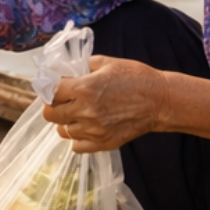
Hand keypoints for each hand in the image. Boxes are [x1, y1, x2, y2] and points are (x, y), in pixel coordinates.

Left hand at [43, 57, 163, 151]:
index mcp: (84, 88)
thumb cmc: (136, 78)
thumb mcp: (108, 62)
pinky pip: (76, 146)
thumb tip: (65, 70)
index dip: (49, 89)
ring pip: (63, 131)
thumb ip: (83, 66)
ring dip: (66, 122)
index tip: (54, 88)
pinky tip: (86, 127)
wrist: (160, 101)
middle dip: (54, 106)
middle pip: (50, 114)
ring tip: (78, 114)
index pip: (50, 92)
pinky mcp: (103, 143)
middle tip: (64, 101)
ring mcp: (94, 130)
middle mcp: (85, 111)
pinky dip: (77, 138)